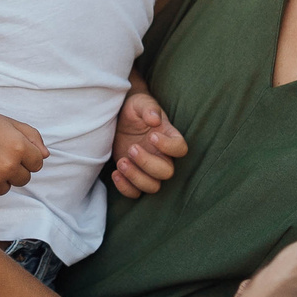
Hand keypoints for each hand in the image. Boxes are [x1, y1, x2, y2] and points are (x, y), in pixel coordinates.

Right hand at [0, 106, 49, 201]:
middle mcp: (7, 166)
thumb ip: (33, 137)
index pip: (38, 164)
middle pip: (24, 180)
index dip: (25, 157)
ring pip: (6, 189)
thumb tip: (46, 156)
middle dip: (13, 170)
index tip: (10, 149)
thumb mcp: (9, 123)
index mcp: (19, 147)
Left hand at [109, 79, 187, 197]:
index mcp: (168, 137)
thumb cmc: (133, 109)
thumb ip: (148, 108)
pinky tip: (115, 172)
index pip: (180, 148)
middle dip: (147, 163)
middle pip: (167, 172)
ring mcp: (148, 169)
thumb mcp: (139, 103)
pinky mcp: (133, 176)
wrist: (117, 119)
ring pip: (153, 186)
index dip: (169, 146)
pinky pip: (135, 193)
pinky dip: (125, 188)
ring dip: (136, 177)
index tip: (151, 136)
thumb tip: (154, 119)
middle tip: (132, 148)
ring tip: (121, 162)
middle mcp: (162, 156)